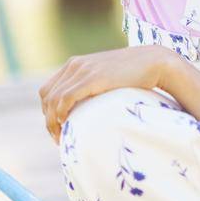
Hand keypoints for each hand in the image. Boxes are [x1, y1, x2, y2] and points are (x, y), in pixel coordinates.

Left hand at [39, 46, 178, 141]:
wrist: (153, 62)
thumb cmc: (134, 75)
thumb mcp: (107, 79)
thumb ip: (94, 88)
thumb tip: (89, 110)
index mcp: (75, 64)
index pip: (47, 90)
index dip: (47, 112)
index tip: (57, 129)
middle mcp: (74, 65)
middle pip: (46, 97)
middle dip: (48, 120)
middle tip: (58, 138)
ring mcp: (82, 71)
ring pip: (53, 100)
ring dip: (53, 122)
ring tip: (62, 138)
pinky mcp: (91, 79)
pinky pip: (65, 98)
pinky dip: (60, 113)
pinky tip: (66, 124)